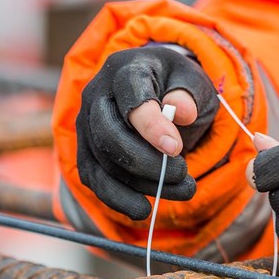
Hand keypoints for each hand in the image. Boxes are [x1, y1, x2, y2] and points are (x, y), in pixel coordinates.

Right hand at [76, 47, 218, 219]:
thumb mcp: (192, 81)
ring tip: (182, 191)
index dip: (152, 126)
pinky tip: (143, 209)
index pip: (131, 98)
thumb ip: (189, 94)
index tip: (176, 149)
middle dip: (146, 161)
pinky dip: (118, 199)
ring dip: (141, 184)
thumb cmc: (176, 86)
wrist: (155, 91)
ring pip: (103, 161)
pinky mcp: (85, 151)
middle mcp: (96, 95)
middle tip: (183, 174)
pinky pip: (94, 180)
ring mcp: (86, 125)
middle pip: (108, 134)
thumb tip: (184, 111)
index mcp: (124, 69)